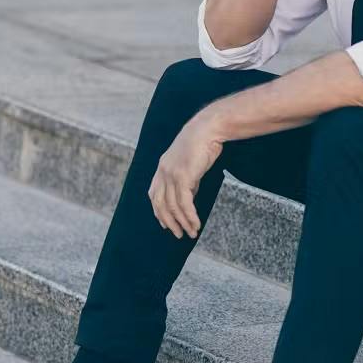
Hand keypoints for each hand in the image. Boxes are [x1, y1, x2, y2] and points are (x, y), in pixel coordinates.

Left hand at [148, 115, 222, 239]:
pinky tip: (196, 223)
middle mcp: (163, 171)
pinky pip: (184, 203)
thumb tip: (189, 197)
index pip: (154, 194)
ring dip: (182, 222)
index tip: (165, 223)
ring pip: (173, 206)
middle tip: (178, 234)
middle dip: (169, 221)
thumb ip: (187, 179)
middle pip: (160, 204)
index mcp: (162, 167)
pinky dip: (190, 216)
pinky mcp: (183, 176)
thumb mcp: (191, 163)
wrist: (208, 128)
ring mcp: (171, 174)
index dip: (158, 211)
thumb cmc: (203, 143)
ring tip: (191, 233)